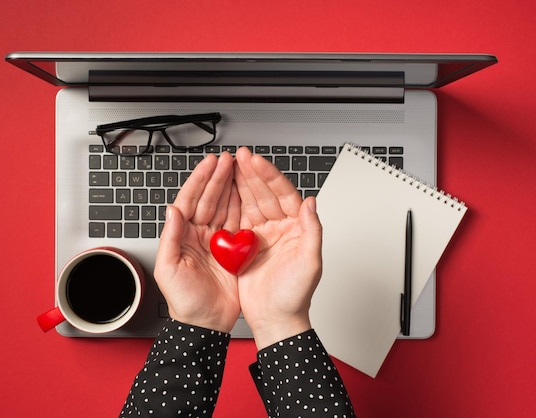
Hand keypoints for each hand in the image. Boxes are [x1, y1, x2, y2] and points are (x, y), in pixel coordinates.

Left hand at [153, 152, 240, 332]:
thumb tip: (172, 210)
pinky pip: (239, 223)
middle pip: (209, 199)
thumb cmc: (184, 301)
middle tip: (229, 159)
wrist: (205, 324)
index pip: (190, 201)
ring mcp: (217, 242)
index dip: (200, 181)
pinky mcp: (233, 251)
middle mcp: (199, 235)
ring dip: (231, 187)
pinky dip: (243, 207)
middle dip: (218, 177)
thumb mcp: (169, 270)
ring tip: (240, 169)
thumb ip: (170, 238)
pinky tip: (248, 193)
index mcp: (182, 236)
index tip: (210, 163)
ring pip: (225, 207)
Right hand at [234, 147, 322, 348]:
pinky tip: (222, 191)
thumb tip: (311, 202)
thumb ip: (313, 231)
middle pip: (265, 193)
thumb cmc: (295, 296)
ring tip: (229, 166)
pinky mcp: (246, 246)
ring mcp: (262, 235)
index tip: (256, 161)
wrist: (275, 320)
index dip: (269, 176)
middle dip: (252, 173)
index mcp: (296, 228)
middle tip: (239, 156)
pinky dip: (230, 204)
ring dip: (240, 184)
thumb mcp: (310, 263)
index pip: (284, 194)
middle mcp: (280, 228)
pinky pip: (237, 219)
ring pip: (250, 202)